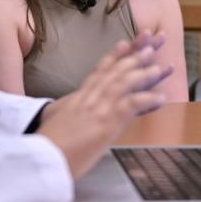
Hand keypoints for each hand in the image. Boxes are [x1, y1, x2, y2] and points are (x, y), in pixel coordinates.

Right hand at [37, 30, 171, 178]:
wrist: (39, 159)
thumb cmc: (45, 147)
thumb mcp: (51, 123)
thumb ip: (60, 115)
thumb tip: (59, 114)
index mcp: (77, 99)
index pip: (98, 72)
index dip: (113, 57)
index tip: (125, 43)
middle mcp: (88, 99)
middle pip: (115, 71)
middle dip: (135, 55)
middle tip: (151, 42)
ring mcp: (98, 109)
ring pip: (124, 83)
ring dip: (144, 72)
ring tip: (161, 65)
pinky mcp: (105, 123)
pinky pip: (131, 106)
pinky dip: (147, 100)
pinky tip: (161, 97)